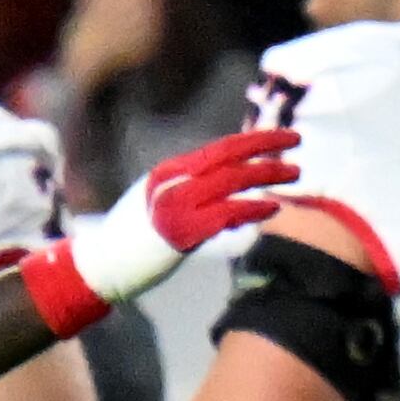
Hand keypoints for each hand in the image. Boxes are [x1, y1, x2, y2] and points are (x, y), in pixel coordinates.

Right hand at [22, 126, 297, 332]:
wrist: (101, 263)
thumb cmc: (133, 237)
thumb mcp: (160, 201)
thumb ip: (190, 190)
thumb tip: (224, 186)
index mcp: (171, 171)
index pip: (220, 148)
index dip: (253, 139)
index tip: (281, 136)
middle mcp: (174, 181)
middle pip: (229, 156)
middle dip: (267, 146)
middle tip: (298, 141)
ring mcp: (175, 205)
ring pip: (230, 181)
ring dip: (266, 175)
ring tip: (295, 174)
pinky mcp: (179, 232)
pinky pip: (223, 216)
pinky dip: (250, 209)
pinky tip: (272, 208)